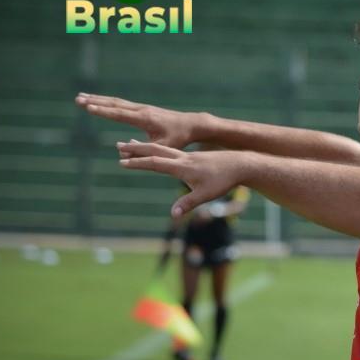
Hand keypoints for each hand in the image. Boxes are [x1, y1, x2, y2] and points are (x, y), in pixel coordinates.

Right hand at [76, 93, 203, 149]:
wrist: (191, 124)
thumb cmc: (179, 137)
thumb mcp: (163, 146)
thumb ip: (143, 150)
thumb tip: (121, 151)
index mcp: (144, 118)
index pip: (119, 114)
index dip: (103, 111)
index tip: (88, 107)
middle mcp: (141, 110)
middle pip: (114, 104)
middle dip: (95, 101)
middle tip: (77, 99)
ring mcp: (142, 107)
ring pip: (116, 102)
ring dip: (98, 99)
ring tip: (81, 96)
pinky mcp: (143, 109)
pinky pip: (122, 103)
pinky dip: (108, 101)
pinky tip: (99, 101)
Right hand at [117, 140, 243, 217]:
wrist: (240, 164)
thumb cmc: (223, 181)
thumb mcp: (205, 195)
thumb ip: (188, 204)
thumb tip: (173, 215)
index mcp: (183, 167)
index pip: (155, 163)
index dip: (138, 163)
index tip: (122, 162)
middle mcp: (183, 158)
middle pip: (155, 151)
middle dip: (136, 149)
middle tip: (119, 145)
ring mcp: (188, 156)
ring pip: (162, 149)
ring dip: (145, 147)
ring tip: (131, 144)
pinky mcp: (193, 156)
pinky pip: (170, 151)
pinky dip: (158, 149)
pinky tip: (155, 150)